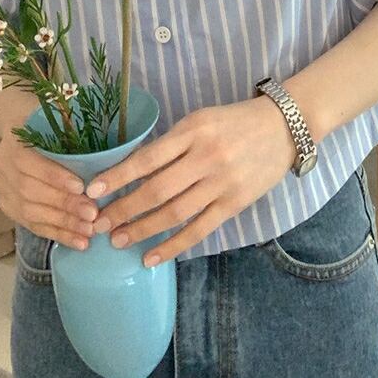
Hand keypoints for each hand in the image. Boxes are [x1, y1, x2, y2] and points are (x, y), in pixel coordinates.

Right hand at [0, 128, 98, 249]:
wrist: (24, 137)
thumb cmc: (50, 129)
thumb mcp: (58, 123)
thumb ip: (69, 135)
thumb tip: (101, 153)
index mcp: (13, 141)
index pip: (29, 162)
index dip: (54, 177)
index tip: (81, 187)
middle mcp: (2, 166)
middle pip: (30, 191)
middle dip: (64, 205)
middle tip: (92, 214)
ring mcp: (3, 189)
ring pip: (31, 212)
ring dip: (64, 224)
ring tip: (89, 231)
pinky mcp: (9, 208)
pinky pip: (34, 226)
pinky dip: (59, 235)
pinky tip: (80, 242)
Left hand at [86, 96, 296, 264]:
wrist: (285, 127)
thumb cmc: (234, 122)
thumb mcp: (200, 120)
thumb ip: (172, 144)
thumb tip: (132, 171)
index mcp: (192, 131)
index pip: (147, 158)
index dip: (118, 176)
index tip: (93, 191)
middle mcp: (206, 157)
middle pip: (157, 190)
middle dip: (124, 209)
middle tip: (97, 225)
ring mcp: (222, 183)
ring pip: (175, 213)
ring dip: (143, 229)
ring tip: (118, 241)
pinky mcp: (235, 203)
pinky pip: (200, 229)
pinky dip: (174, 245)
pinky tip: (152, 257)